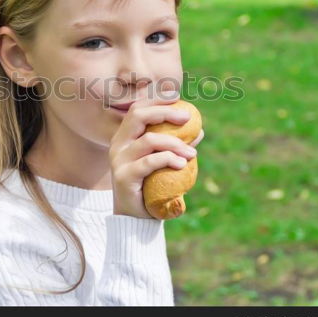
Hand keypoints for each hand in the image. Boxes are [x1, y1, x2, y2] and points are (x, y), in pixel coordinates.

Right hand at [108, 94, 204, 218]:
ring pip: (149, 140)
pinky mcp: (124, 176)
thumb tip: (199, 131)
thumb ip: (177, 146)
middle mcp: (118, 144)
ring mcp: (119, 160)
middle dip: (164, 112)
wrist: (134, 218)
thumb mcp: (164, 163)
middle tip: (187, 119)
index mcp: (125, 136)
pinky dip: (168, 159)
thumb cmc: (150, 186)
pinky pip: (150, 162)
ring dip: (175, 144)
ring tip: (192, 153)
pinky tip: (182, 164)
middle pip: (138, 115)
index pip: (137, 108)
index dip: (156, 99)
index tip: (178, 98)